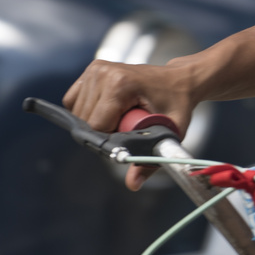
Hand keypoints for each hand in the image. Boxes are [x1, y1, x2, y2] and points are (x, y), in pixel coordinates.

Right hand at [64, 60, 199, 190]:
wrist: (180, 80)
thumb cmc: (178, 104)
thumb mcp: (170, 132)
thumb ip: (150, 160)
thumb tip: (133, 185)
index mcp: (121, 85)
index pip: (97, 127)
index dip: (111, 140)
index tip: (129, 136)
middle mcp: (104, 73)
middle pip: (85, 121)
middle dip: (105, 131)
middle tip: (129, 125)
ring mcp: (96, 69)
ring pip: (78, 113)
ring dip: (97, 122)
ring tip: (123, 114)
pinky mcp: (92, 69)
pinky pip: (75, 101)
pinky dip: (87, 110)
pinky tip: (109, 108)